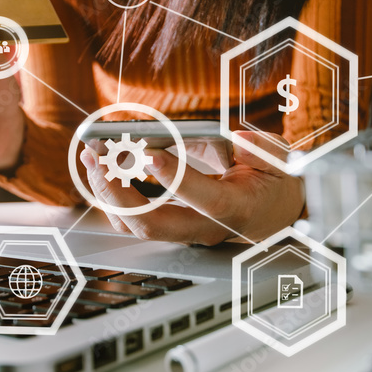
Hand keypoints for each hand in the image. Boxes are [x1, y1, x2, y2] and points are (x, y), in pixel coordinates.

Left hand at [79, 131, 304, 244]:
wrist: (276, 214)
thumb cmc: (274, 184)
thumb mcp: (279, 161)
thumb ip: (262, 150)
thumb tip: (239, 139)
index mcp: (237, 208)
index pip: (205, 199)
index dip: (175, 177)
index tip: (148, 151)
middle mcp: (206, 228)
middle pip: (154, 224)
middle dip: (119, 192)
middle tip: (99, 156)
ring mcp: (185, 232)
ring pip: (136, 226)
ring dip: (107, 194)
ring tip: (92, 157)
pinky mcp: (172, 227)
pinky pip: (134, 221)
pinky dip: (112, 197)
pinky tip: (102, 169)